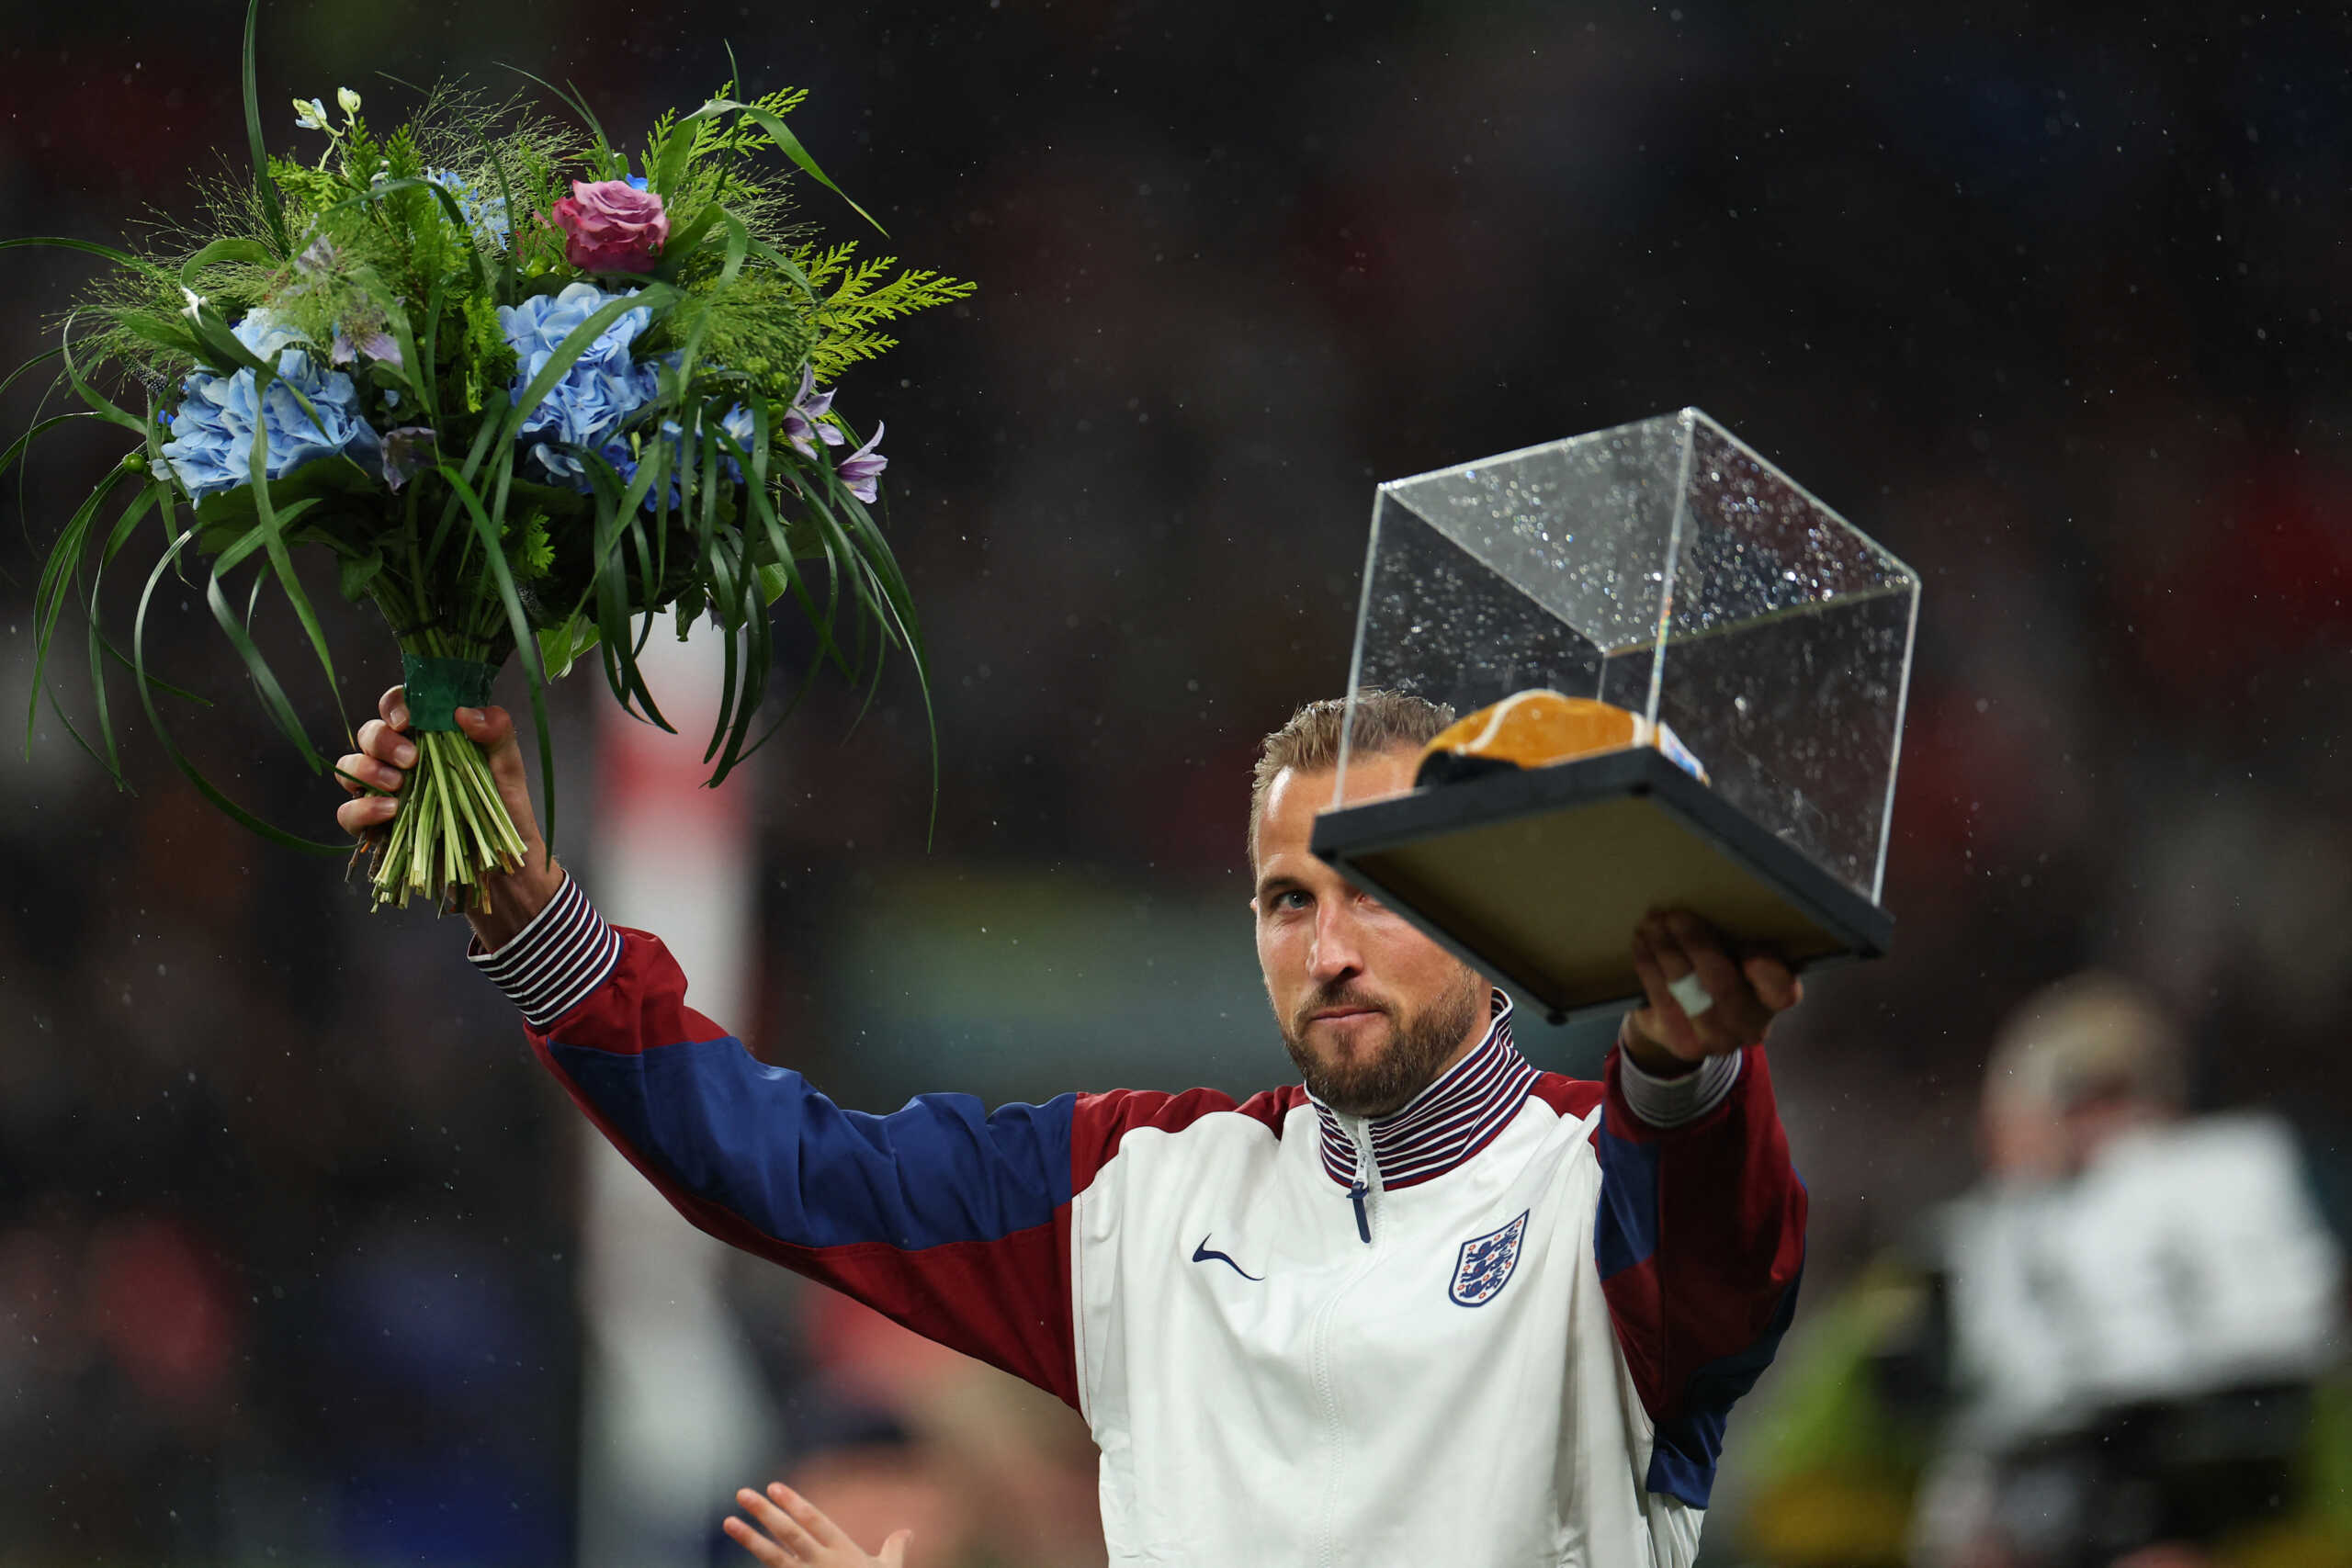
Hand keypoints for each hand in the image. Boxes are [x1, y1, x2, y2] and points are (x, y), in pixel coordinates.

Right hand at [332, 683, 561, 947]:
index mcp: (432, 739)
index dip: (395, 704)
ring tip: (400, 785)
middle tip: (410, 759)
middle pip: (369, 733)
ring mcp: (386, 793)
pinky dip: (361, 809)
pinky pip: (348, 813)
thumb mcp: (509, 770)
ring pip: (350, 767)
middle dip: (382, 740)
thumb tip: (463, 711)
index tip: (408, 718)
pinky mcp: (377, 827)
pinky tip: (390, 812)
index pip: (400, 708)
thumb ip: (496, 734)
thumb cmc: (507, 814)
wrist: (503, 869)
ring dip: (367, 770)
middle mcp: (403, 762)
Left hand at [725, 1483, 912, 1567]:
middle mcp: (822, 1565)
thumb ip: (894, 1550)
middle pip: (789, 1534)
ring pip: (773, 1557)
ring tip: (729, 1521)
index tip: (773, 1486)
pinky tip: (742, 1554)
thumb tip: (908, 1532)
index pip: (815, 1522)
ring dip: (749, 1538)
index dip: (794, 1503)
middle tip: (742, 1493)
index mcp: (843, 1553)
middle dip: (765, 1512)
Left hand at [1623, 909, 1801, 1071]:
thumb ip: (1737, 939)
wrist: (1687, 1021)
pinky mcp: (1682, 1044)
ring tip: (1652, 923)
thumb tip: (1713, 903)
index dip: (1768, 973)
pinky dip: (1648, 965)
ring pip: (1686, 992)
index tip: (1749, 950)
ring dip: (1665, 951)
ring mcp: (1715, 1040)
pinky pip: (1660, 998)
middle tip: (1674, 915)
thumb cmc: (1719, 974)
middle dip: (1695, 945)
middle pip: (1723, 986)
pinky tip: (1641, 944)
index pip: (1782, 992)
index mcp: (1772, 999)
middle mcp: (1749, 1026)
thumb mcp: (1736, 957)